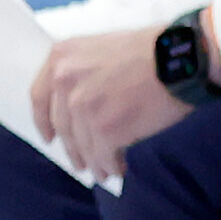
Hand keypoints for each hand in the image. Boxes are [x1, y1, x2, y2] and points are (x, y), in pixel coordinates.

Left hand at [28, 23, 197, 181]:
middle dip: (72, 148)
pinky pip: (103, 157)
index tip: (49, 137)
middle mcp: (64, 81)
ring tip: (104, 171)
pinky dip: (110, 166)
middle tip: (80, 162)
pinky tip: (118, 170)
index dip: (43, 121)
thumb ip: (82, 73)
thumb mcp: (102, 48)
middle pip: (62, 126)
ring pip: (82, 145)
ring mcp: (83, 106)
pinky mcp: (105, 129)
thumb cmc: (152, 50)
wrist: (181, 58)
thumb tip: (77, 108)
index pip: (39, 98)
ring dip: (93, 162)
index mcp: (61, 58)